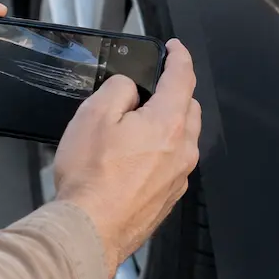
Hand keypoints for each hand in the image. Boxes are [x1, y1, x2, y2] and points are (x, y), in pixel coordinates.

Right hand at [52, 40, 201, 274]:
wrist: (90, 231)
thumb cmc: (90, 175)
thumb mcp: (94, 115)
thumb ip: (119, 90)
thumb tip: (131, 90)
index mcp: (169, 123)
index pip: (183, 78)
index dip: (179, 57)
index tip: (175, 48)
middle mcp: (183, 150)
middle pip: (189, 109)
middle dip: (176, 92)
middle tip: (153, 87)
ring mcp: (178, 176)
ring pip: (183, 139)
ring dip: (168, 124)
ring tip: (139, 124)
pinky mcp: (168, 198)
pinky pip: (172, 163)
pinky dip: (161, 152)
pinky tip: (136, 158)